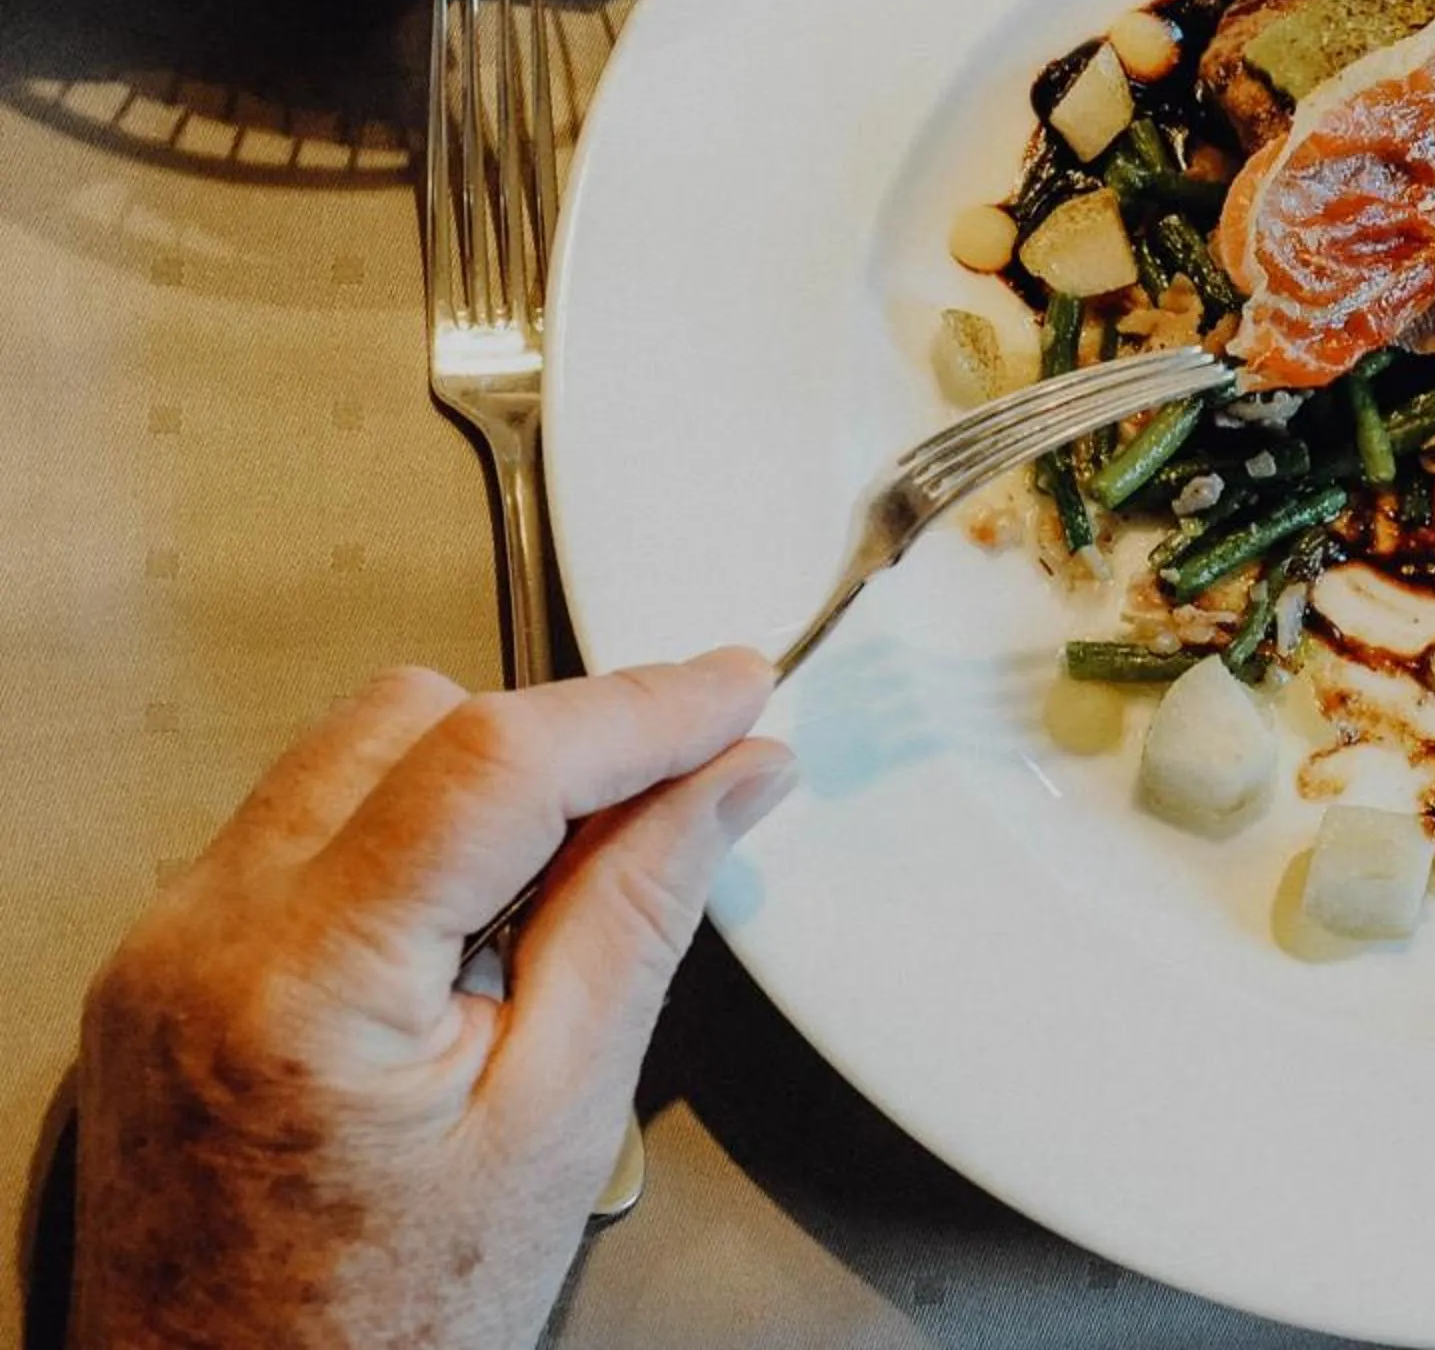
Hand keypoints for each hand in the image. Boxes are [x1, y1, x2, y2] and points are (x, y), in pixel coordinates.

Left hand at [73, 650, 792, 1348]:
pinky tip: (469, 923)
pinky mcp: (163, 960)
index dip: (636, 708)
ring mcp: (166, 945)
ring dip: (479, 779)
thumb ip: (640, 916)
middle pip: (410, 721)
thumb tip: (728, 776)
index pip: (493, 762)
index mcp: (306, 988)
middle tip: (675, 792)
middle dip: (556, 738)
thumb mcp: (557, 1122)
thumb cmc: (382, 1325)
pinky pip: (298, 824)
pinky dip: (406, 832)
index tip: (732, 687)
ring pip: (349, 751)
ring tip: (561, 887)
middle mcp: (205, 940)